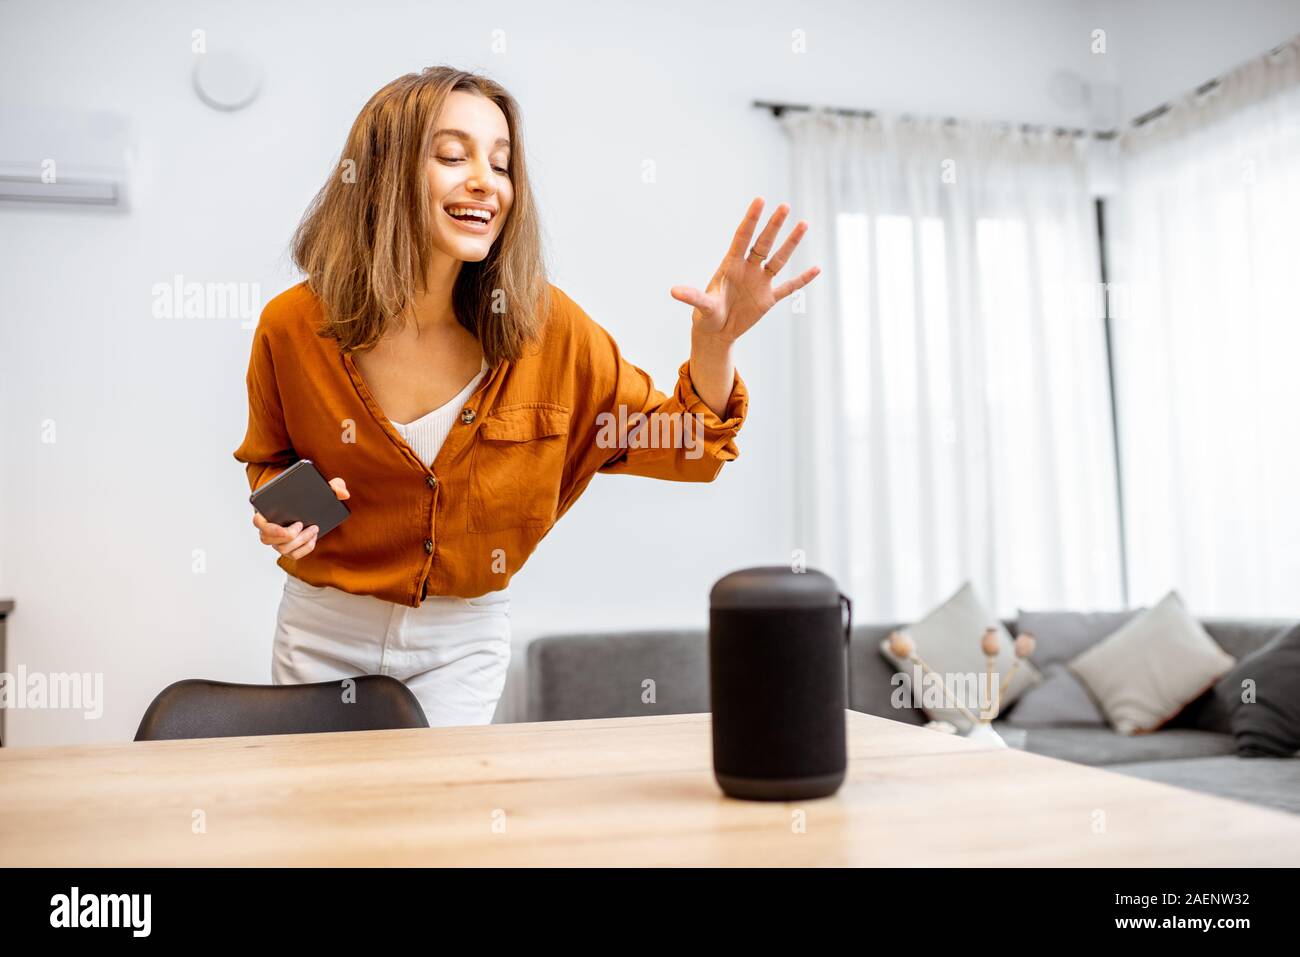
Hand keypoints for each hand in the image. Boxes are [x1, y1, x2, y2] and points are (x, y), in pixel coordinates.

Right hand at [252, 477, 349, 558]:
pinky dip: (305, 548)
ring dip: (299, 541)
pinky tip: (313, 538)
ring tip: (313, 529)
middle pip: (267, 539)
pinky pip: (293, 555)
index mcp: (268, 512)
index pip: (257, 522)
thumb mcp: (320, 488)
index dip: (268, 526)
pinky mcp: (287, 549)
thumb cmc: (309, 495)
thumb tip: (344, 494)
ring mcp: (277, 541)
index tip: (288, 522)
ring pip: (282, 549)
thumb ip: (332, 486)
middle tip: (301, 525)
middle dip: (287, 535)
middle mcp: (269, 529)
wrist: (310, 506)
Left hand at [670, 197, 820, 344]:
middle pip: (764, 243)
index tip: (760, 200)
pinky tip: (817, 269)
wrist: (717, 332)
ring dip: (791, 243)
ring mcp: (760, 282)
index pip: (743, 237)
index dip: (751, 219)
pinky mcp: (769, 299)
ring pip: (779, 259)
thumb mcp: (701, 306)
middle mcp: (748, 269)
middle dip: (774, 225)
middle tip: (785, 206)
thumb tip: (674, 291)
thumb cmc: (706, 315)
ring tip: (804, 224)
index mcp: (731, 265)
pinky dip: (802, 280)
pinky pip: (789, 287)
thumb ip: (692, 296)